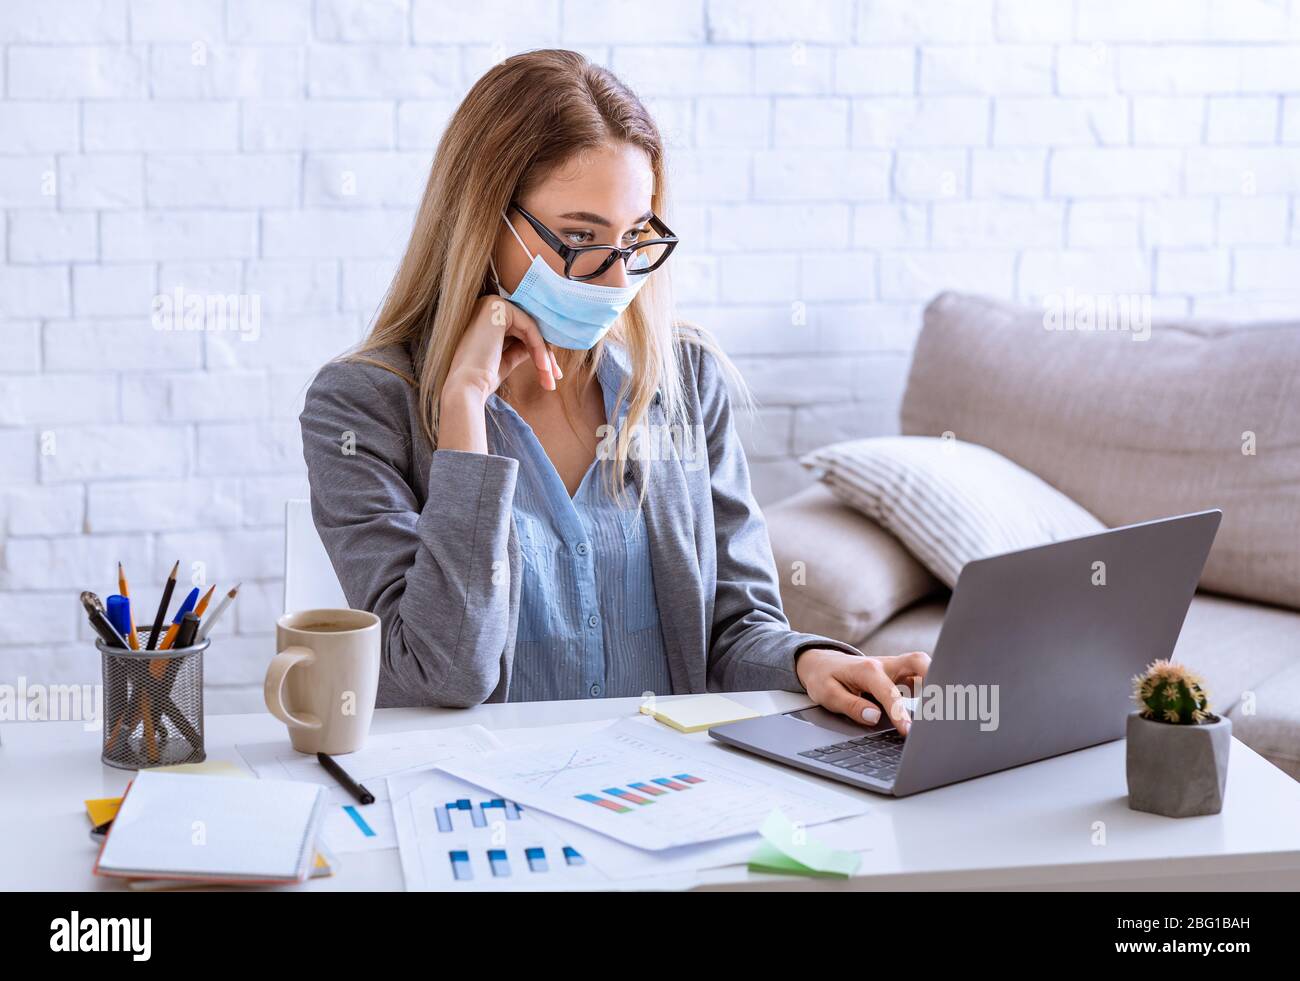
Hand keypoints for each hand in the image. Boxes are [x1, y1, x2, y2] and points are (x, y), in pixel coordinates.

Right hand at [438, 296, 561, 452]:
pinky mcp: (498, 306)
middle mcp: (486, 306)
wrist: (467, 386)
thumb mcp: (505, 360)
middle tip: (555, 378)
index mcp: (484, 319)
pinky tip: (544, 368)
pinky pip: (529, 327)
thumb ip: (519, 349)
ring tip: (550, 379)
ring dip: (544, 355)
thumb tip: (538, 347)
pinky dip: (539, 349)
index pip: (520, 332)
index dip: (538, 353)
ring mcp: (491, 304)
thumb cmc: (482, 379)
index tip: (550, 375)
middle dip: (544, 355)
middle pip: (527, 330)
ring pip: (531, 329)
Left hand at [795, 649, 930, 733]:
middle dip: (934, 677)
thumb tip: (874, 716)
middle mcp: (884, 664)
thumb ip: (851, 706)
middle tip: (942, 703)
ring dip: (934, 681)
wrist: (821, 662)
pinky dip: (928, 686)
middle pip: (917, 662)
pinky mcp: (897, 673)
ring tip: (942, 706)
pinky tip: (929, 704)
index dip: (900, 713)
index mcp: (866, 670)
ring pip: (921, 666)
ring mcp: (893, 667)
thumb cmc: (824, 678)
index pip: (889, 693)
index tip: (909, 731)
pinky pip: (918, 676)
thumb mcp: (828, 695)